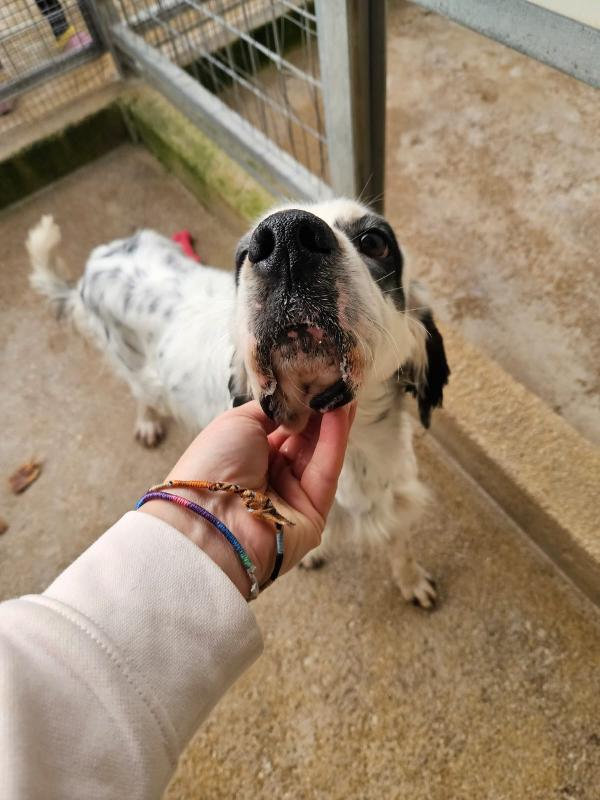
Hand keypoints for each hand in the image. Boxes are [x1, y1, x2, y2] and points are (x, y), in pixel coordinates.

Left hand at [140, 401, 353, 596]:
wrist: (209, 519)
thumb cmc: (212, 466)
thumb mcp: (237, 423)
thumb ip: (270, 411)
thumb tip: (293, 401)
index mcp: (245, 458)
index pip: (280, 429)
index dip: (299, 406)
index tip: (316, 380)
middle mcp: (269, 478)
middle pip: (303, 441)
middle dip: (320, 411)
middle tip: (337, 380)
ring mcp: (292, 497)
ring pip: (319, 454)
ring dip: (332, 422)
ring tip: (345, 390)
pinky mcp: (313, 515)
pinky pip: (326, 472)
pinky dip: (334, 441)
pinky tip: (341, 412)